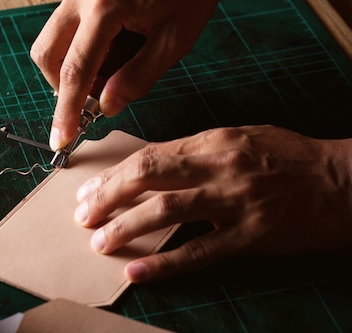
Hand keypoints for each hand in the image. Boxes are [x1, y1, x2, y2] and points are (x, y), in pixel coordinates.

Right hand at [30, 0, 232, 150]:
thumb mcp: (173, 40)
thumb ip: (137, 78)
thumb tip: (106, 106)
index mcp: (106, 7)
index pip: (74, 70)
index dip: (65, 110)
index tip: (60, 137)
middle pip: (46, 54)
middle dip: (61, 84)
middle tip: (94, 95)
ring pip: (51, 39)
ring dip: (70, 65)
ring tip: (109, 68)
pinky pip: (65, 23)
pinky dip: (78, 45)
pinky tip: (110, 46)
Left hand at [73, 125, 351, 281]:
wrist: (341, 182)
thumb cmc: (287, 157)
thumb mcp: (239, 139)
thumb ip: (195, 152)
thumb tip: (148, 167)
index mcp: (213, 141)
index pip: (150, 156)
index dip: (114, 175)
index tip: (89, 190)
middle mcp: (219, 167)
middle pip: (150, 178)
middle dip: (110, 197)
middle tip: (83, 215)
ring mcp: (235, 202)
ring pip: (168, 212)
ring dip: (128, 227)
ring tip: (100, 242)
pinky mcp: (251, 235)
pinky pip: (200, 251)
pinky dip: (166, 262)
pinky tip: (138, 270)